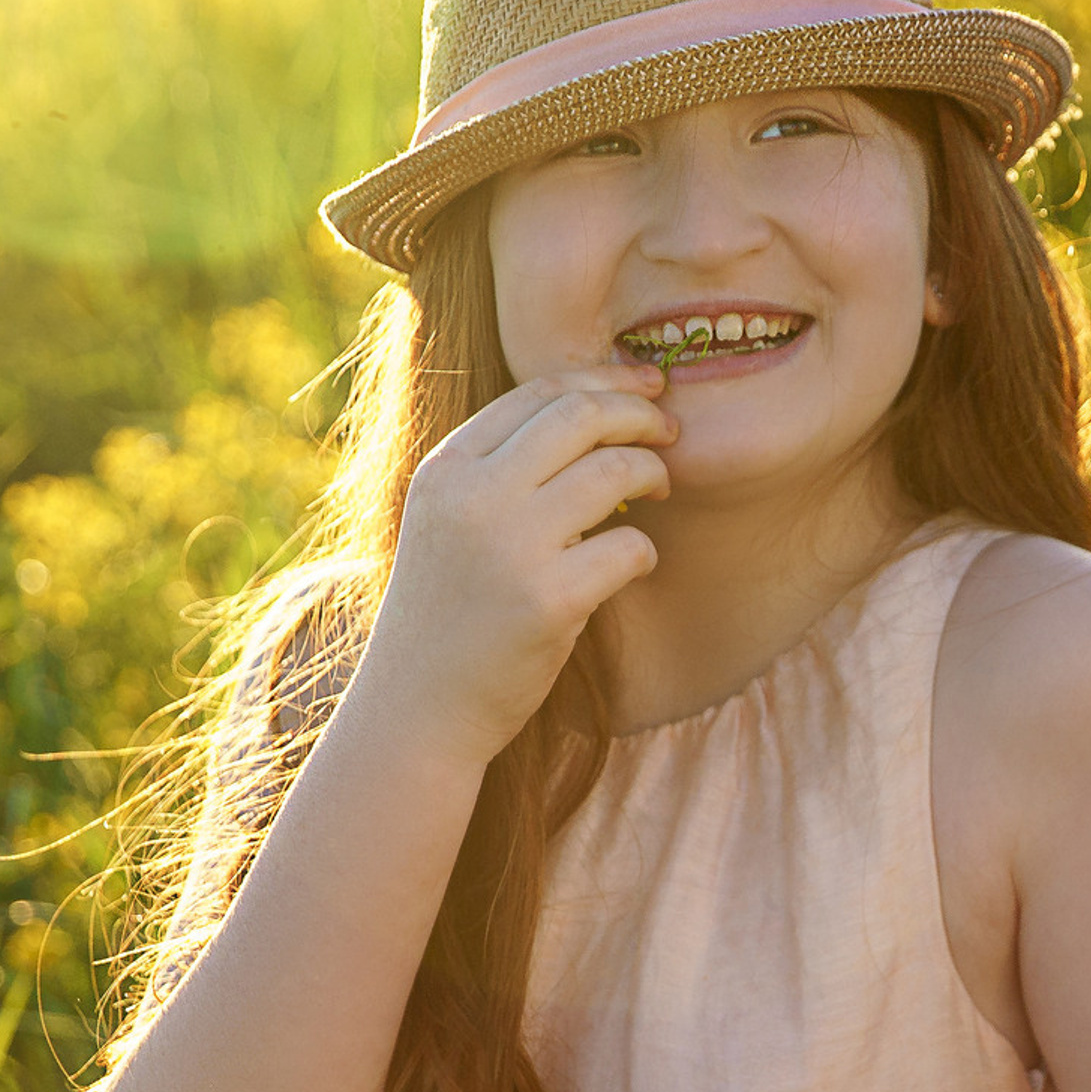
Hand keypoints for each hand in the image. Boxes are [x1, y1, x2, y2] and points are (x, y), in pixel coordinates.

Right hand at [359, 364, 672, 767]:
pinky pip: (630, 547)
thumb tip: (596, 417)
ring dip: (654, 475)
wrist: (419, 709)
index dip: (604, 382)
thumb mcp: (450, 523)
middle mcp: (473, 496)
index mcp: (447, 469)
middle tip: (671, 433)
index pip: (538, 391)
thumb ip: (500, 472)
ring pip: (615, 471)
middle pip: (581, 415)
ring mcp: (511, 547)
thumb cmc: (449, 615)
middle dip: (641, 416)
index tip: (646, 390)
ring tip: (660, 492)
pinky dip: (645, 550)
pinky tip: (636, 563)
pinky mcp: (550, 601)